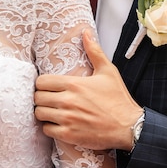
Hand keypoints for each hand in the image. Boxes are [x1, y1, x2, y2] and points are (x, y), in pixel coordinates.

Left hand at [34, 30, 143, 150]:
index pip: (41, 82)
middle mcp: (68, 101)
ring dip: (44, 113)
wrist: (129, 126)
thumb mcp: (108, 72)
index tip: (48, 88)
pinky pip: (46, 130)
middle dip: (41, 98)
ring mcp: (67, 119)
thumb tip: (86, 32)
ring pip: (40, 114)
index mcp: (74, 84)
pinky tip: (58, 125)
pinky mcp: (69, 135)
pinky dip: (50, 128)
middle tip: (49, 101)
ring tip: (52, 113)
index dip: (42, 84)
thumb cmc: (118, 99)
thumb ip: (94, 52)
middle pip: (37, 98)